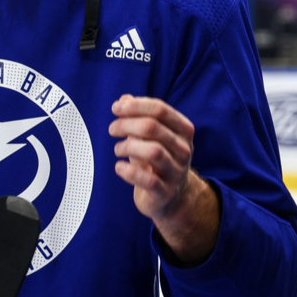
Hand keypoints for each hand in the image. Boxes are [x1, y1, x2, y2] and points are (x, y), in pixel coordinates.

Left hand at [109, 95, 219, 261]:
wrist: (171, 197)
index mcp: (183, 130)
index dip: (135, 106)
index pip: (160, 109)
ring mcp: (176, 172)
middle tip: (112, 129)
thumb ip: (139, 116)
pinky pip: (148, 180)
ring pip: (153, 151)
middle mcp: (184, 149)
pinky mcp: (165, 192)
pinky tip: (119, 167)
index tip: (116, 108)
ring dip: (128, 146)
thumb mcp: (151, 137)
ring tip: (118, 149)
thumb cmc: (158, 161)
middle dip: (126, 124)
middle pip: (153, 128)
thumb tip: (124, 98)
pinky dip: (129, 171)